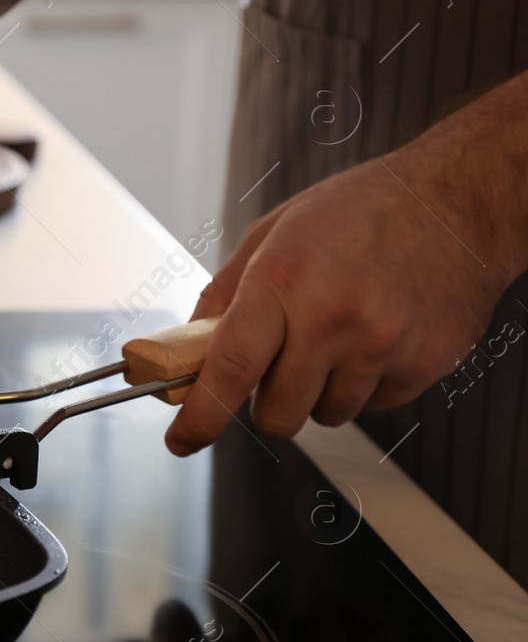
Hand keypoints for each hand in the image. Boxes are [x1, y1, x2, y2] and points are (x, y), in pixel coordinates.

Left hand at [166, 107, 527, 454]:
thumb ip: (226, 294)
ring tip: (338, 334)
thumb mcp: (274, 231)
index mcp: (284, 279)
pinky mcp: (424, 364)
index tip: (183, 440)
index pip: (230, 368)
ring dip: (320, 391)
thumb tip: (189, 349)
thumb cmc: (363, 209)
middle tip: (279, 363)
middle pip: (277, 414)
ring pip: (327, 415)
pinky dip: (367, 384)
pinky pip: (374, 405)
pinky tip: (376, 336)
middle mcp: (333, 317)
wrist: (458, 201)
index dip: (201, 416)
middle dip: (268, 402)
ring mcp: (382, 345)